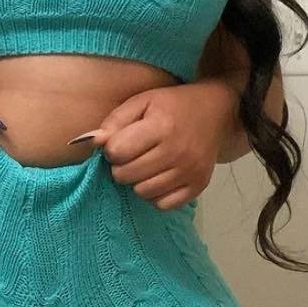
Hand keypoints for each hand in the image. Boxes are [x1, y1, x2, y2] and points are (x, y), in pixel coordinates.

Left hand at [66, 82, 232, 208]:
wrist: (215, 112)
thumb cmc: (172, 105)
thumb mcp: (142, 101)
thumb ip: (115, 121)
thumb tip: (91, 142)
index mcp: (161, 126)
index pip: (118, 152)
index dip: (112, 148)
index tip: (120, 142)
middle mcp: (177, 152)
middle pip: (127, 175)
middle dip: (121, 166)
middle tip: (131, 155)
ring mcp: (190, 172)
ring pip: (143, 192)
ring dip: (137, 181)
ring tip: (144, 165)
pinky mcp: (198, 186)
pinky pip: (163, 204)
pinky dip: (155, 194)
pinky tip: (158, 177)